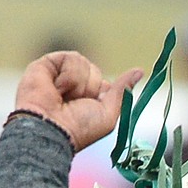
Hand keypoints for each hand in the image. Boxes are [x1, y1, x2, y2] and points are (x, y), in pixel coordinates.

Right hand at [14, 51, 143, 152]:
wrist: (50, 128)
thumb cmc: (78, 129)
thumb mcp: (108, 114)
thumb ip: (122, 91)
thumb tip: (139, 71)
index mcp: (90, 100)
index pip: (104, 83)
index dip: (103, 93)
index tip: (94, 106)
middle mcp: (75, 86)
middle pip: (96, 72)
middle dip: (91, 89)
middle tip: (76, 105)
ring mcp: (61, 74)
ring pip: (84, 63)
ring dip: (79, 84)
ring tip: (64, 98)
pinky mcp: (48, 64)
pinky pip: (70, 58)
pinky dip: (69, 76)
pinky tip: (57, 88)